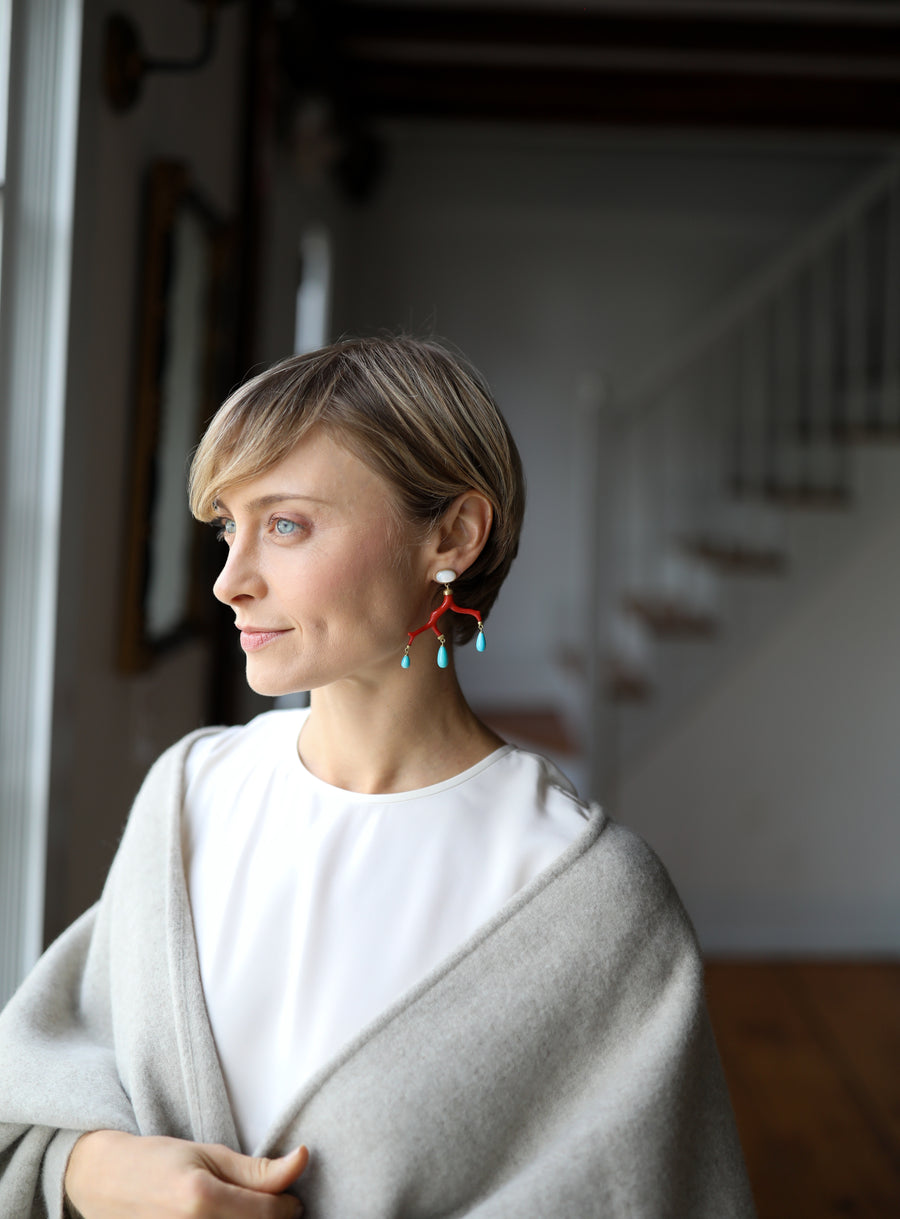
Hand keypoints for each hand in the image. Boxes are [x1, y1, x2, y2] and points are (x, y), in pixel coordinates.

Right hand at [64, 1129, 307, 1217]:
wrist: (105, 1181)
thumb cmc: (159, 1160)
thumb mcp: (210, 1154)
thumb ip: (258, 1169)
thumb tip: (303, 1160)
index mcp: (201, 1199)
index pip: (268, 1214)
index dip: (288, 1206)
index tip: (290, 1199)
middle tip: (271, 1209)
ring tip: (246, 1213)